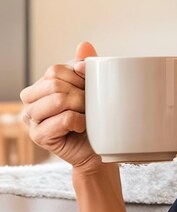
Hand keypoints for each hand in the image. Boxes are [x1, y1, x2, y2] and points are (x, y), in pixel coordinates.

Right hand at [19, 41, 101, 171]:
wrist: (97, 153)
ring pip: (58, 99)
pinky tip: (84, 127)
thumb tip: (84, 45)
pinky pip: (63, 119)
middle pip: (54, 83)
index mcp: (40, 87)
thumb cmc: (93, 123)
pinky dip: (79, 121)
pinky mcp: (39, 136)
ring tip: (88, 116)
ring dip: (81, 107)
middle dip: (80, 93)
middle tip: (92, 105)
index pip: (55, 70)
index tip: (92, 89)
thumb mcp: (90, 91)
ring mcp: (32, 120)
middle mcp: (31, 101)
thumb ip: (84, 69)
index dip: (78, 77)